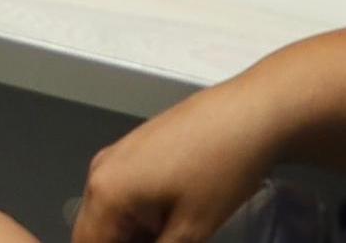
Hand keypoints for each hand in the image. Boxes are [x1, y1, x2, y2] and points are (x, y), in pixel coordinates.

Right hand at [68, 70, 305, 242]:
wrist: (250, 114)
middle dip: (123, 242)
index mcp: (104, 191)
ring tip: (172, 235)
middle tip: (165, 240)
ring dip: (134, 232)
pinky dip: (141, 213)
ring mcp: (119, 153)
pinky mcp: (138, 146)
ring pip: (112, 211)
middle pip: (95, 229)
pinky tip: (173, 218)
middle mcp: (101, 169)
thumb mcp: (189, 232)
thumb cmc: (220, 171)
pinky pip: (125, 191)